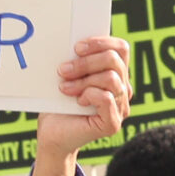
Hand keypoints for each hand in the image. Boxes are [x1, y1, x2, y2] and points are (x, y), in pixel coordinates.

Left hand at [30, 34, 129, 175]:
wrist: (51, 133)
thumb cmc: (57, 103)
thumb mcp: (66, 76)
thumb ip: (75, 61)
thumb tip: (73, 42)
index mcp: (114, 73)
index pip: (120, 48)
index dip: (101, 42)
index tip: (76, 47)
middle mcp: (122, 89)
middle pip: (115, 61)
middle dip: (85, 62)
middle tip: (62, 70)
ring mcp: (121, 107)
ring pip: (112, 79)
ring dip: (83, 80)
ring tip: (64, 88)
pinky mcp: (113, 123)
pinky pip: (107, 98)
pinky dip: (89, 95)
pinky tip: (77, 101)